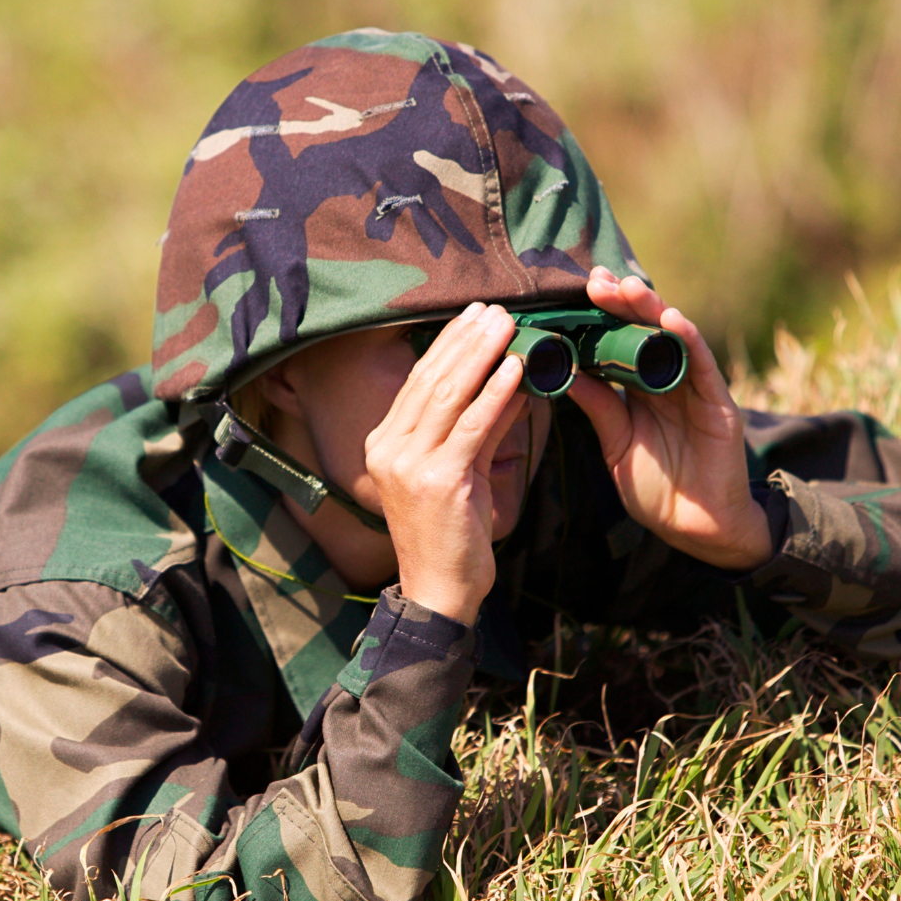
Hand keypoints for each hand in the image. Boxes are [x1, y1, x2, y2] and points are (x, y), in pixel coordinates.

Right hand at [364, 302, 528, 624]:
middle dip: (465, 339)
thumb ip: (479, 430)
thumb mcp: (461, 473)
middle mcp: (388, 449)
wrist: (437, 592)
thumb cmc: (449, 537)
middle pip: (429, 379)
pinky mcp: (438, 480)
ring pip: (447, 394)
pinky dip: (495, 394)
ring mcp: (409, 464)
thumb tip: (510, 384)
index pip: (416, 382)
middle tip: (494, 308)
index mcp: (384, 444)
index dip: (446, 344)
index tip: (474, 315)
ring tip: (507, 324)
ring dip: (480, 354)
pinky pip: (471, 427)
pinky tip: (516, 369)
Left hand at [567, 268, 772, 570]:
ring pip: (671, 338)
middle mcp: (665, 381)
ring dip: (650, 309)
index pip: (616, 344)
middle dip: (619, 303)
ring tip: (627, 287)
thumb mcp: (615, 442)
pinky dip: (687, 339)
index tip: (570, 296)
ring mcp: (693, 388)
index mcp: (638, 390)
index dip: (597, 320)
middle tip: (594, 280)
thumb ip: (597, 407)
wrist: (696, 527)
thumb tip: (560, 371)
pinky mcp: (717, 402)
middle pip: (641, 332)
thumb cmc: (656, 487)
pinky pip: (701, 364)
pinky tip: (669, 318)